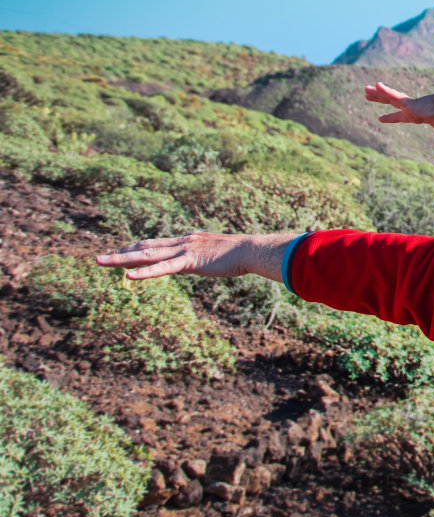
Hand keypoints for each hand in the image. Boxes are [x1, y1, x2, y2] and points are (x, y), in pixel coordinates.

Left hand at [94, 231, 294, 281]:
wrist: (251, 249)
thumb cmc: (240, 254)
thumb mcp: (218, 254)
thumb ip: (207, 256)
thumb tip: (210, 260)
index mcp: (187, 241)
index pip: (156, 244)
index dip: (136, 248)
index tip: (121, 252)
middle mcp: (181, 242)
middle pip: (145, 247)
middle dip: (121, 252)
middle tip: (100, 257)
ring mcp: (183, 251)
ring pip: (146, 255)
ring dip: (121, 258)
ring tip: (100, 261)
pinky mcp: (188, 262)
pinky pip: (162, 268)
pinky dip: (144, 271)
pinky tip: (128, 275)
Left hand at [365, 75, 433, 150]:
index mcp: (415, 114)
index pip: (399, 115)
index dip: (390, 117)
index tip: (380, 118)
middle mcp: (409, 107)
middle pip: (390, 101)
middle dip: (378, 98)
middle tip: (366, 93)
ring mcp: (408, 104)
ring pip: (389, 97)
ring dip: (377, 94)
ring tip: (365, 89)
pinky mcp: (409, 103)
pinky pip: (394, 96)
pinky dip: (385, 91)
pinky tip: (377, 85)